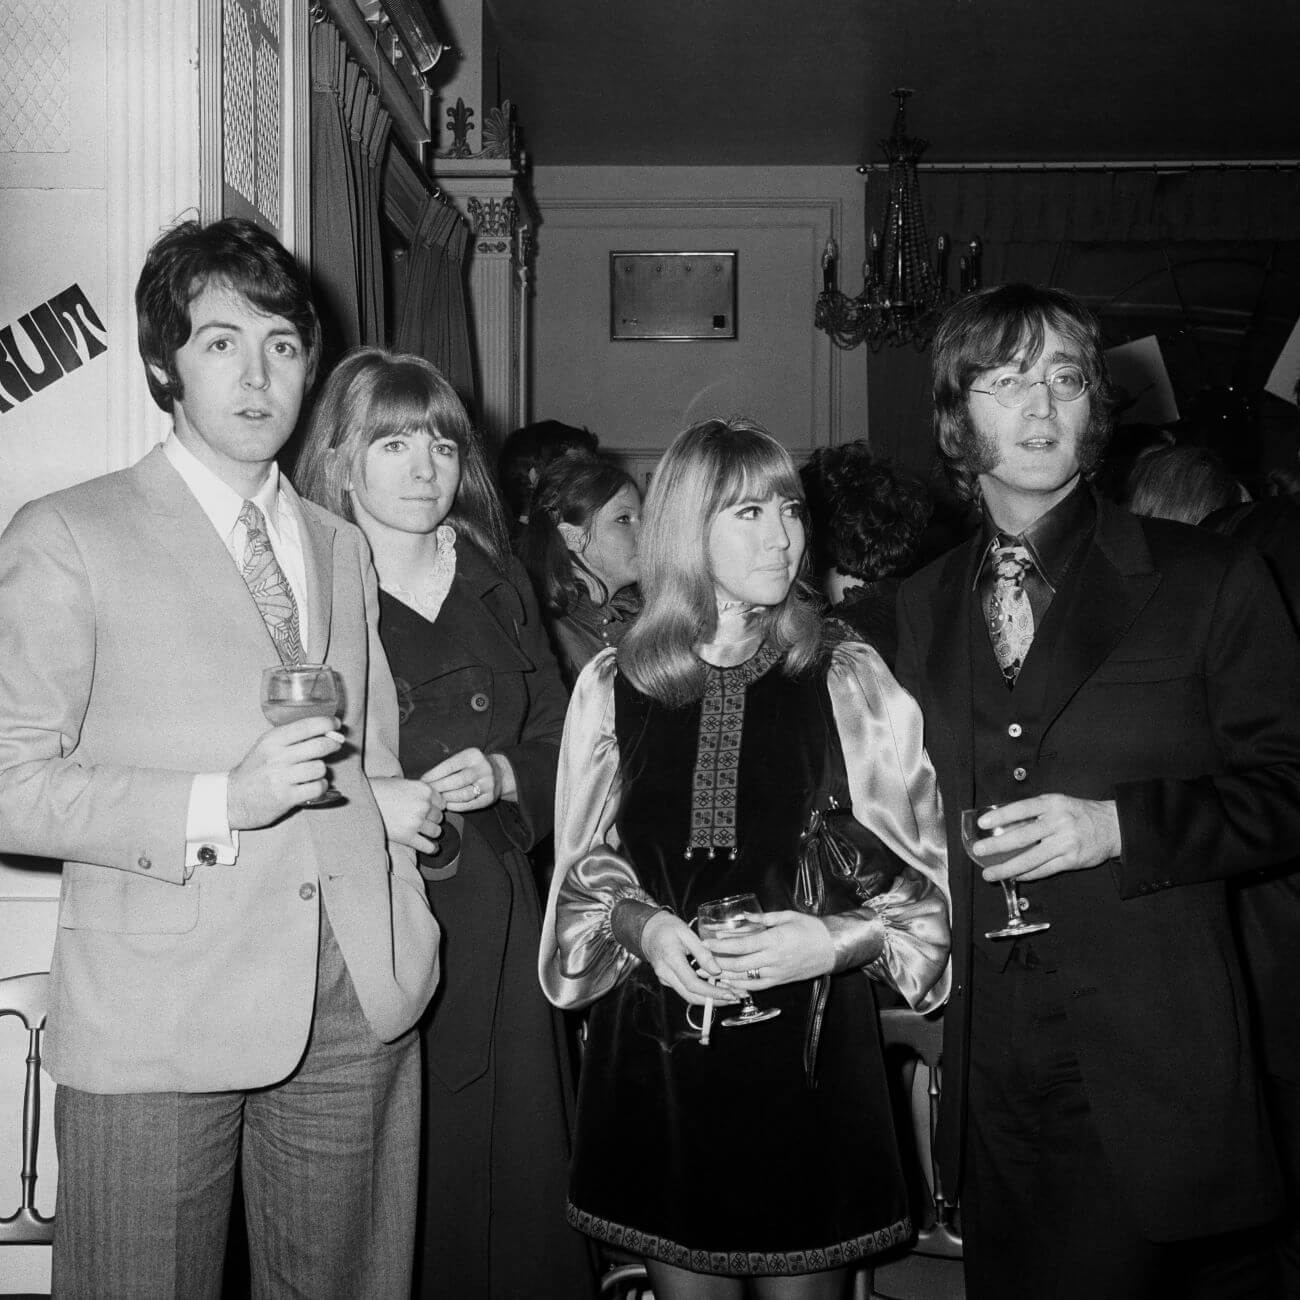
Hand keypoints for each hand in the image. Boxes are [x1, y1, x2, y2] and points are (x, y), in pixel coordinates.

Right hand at [228, 716, 342, 828]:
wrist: (233, 798)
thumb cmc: (256, 770)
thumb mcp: (267, 746)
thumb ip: (292, 737)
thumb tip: (326, 731)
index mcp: (272, 740)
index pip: (307, 725)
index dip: (327, 723)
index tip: (336, 724)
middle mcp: (277, 757)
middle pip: (320, 746)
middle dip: (332, 744)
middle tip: (334, 745)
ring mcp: (281, 778)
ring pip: (320, 768)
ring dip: (322, 770)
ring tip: (313, 772)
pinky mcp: (286, 797)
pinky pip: (317, 787)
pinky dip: (320, 786)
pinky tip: (312, 786)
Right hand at [370, 776, 444, 852]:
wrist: (359, 801)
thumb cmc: (377, 789)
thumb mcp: (400, 781)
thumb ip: (417, 788)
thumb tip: (426, 795)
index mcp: (424, 789)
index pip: (442, 802)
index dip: (435, 806)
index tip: (430, 809)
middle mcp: (423, 805)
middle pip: (439, 817)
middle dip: (432, 819)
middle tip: (422, 820)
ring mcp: (416, 822)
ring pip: (436, 831)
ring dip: (431, 832)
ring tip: (423, 831)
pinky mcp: (408, 837)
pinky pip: (428, 846)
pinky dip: (431, 848)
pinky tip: (431, 847)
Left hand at [424, 748, 514, 811]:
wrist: (500, 773)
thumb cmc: (473, 766)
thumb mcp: (464, 758)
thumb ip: (449, 766)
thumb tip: (426, 780)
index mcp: (473, 755)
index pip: (450, 765)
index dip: (434, 774)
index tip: (423, 780)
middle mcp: (483, 769)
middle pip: (456, 781)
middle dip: (439, 787)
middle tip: (428, 792)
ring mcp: (488, 784)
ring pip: (463, 794)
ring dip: (447, 798)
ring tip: (437, 799)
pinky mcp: (490, 798)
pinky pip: (470, 804)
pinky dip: (456, 806)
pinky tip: (447, 805)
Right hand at [640, 911, 740, 1006]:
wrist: (648, 930)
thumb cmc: (668, 927)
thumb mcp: (686, 932)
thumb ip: (701, 952)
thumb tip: (716, 971)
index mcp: (671, 959)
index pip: (692, 983)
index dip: (711, 992)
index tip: (730, 993)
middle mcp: (665, 973)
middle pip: (690, 995)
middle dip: (714, 1001)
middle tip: (735, 998)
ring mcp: (665, 979)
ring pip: (688, 996)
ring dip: (709, 999)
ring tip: (730, 995)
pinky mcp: (667, 980)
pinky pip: (685, 990)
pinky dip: (701, 993)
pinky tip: (716, 988)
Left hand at [704, 910, 835, 990]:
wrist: (832, 948)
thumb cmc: (811, 929)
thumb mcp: (788, 916)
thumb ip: (763, 919)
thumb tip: (744, 916)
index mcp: (773, 940)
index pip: (740, 945)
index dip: (721, 945)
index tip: (706, 942)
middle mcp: (773, 959)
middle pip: (737, 964)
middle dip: (717, 962)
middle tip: (702, 958)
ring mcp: (776, 972)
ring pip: (744, 977)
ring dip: (724, 975)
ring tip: (709, 972)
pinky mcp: (779, 981)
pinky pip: (756, 986)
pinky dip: (741, 985)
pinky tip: (729, 982)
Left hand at [972, 795, 1120, 881]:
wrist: (1114, 826)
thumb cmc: (1079, 813)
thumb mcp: (1058, 803)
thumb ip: (1034, 812)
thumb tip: (1004, 824)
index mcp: (1052, 804)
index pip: (1021, 808)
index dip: (1000, 816)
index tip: (982, 823)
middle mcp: (1058, 822)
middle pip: (1022, 836)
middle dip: (997, 845)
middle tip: (979, 851)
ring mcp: (1066, 843)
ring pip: (1031, 858)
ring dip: (1008, 868)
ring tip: (990, 873)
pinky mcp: (1072, 860)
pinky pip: (1044, 870)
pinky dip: (1027, 874)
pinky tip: (1014, 876)